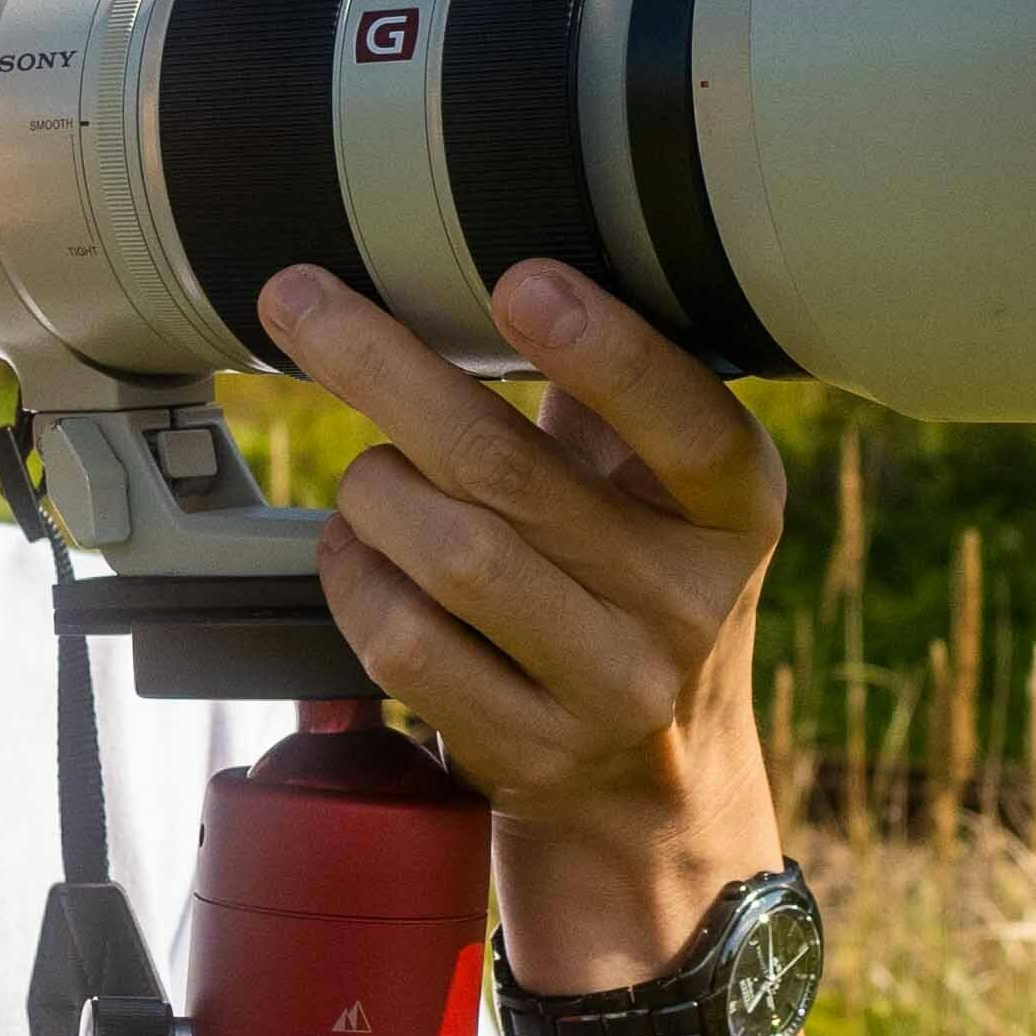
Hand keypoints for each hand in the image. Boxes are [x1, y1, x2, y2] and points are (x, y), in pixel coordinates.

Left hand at [254, 260, 789, 989]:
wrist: (656, 789)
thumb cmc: (633, 583)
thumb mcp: (660, 491)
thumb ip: (611, 396)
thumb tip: (493, 246)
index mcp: (734, 511)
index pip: (687, 424)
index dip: (606, 351)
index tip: (519, 280)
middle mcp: (688, 603)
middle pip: (511, 474)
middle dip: (385, 370)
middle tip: (301, 302)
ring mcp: (610, 689)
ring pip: (447, 557)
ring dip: (370, 491)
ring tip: (367, 474)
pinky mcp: (529, 752)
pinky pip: (402, 642)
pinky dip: (354, 578)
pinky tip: (359, 554)